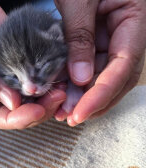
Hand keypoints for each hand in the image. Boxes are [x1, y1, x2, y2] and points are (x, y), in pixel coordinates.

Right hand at [0, 0, 64, 128]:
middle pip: (21, 110)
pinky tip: (60, 76)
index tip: (37, 110)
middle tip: (58, 97)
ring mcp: (11, 79)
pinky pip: (37, 75)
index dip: (19, 119)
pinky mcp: (22, 64)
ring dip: (49, 95)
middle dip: (41, 108)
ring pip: (33, 96)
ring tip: (63, 89)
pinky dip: (49, 78)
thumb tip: (12, 102)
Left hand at [54, 0, 145, 125]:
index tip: (81, 112)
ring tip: (64, 113)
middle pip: (116, 78)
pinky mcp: (95, 45)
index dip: (102, 93)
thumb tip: (81, 78)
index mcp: (134, 18)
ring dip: (84, 99)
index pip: (123, 65)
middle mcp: (126, 35)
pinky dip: (77, 86)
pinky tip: (64, 96)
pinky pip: (90, 70)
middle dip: (93, 102)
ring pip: (103, 78)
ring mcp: (111, 42)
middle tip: (71, 117)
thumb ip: (80, 36)